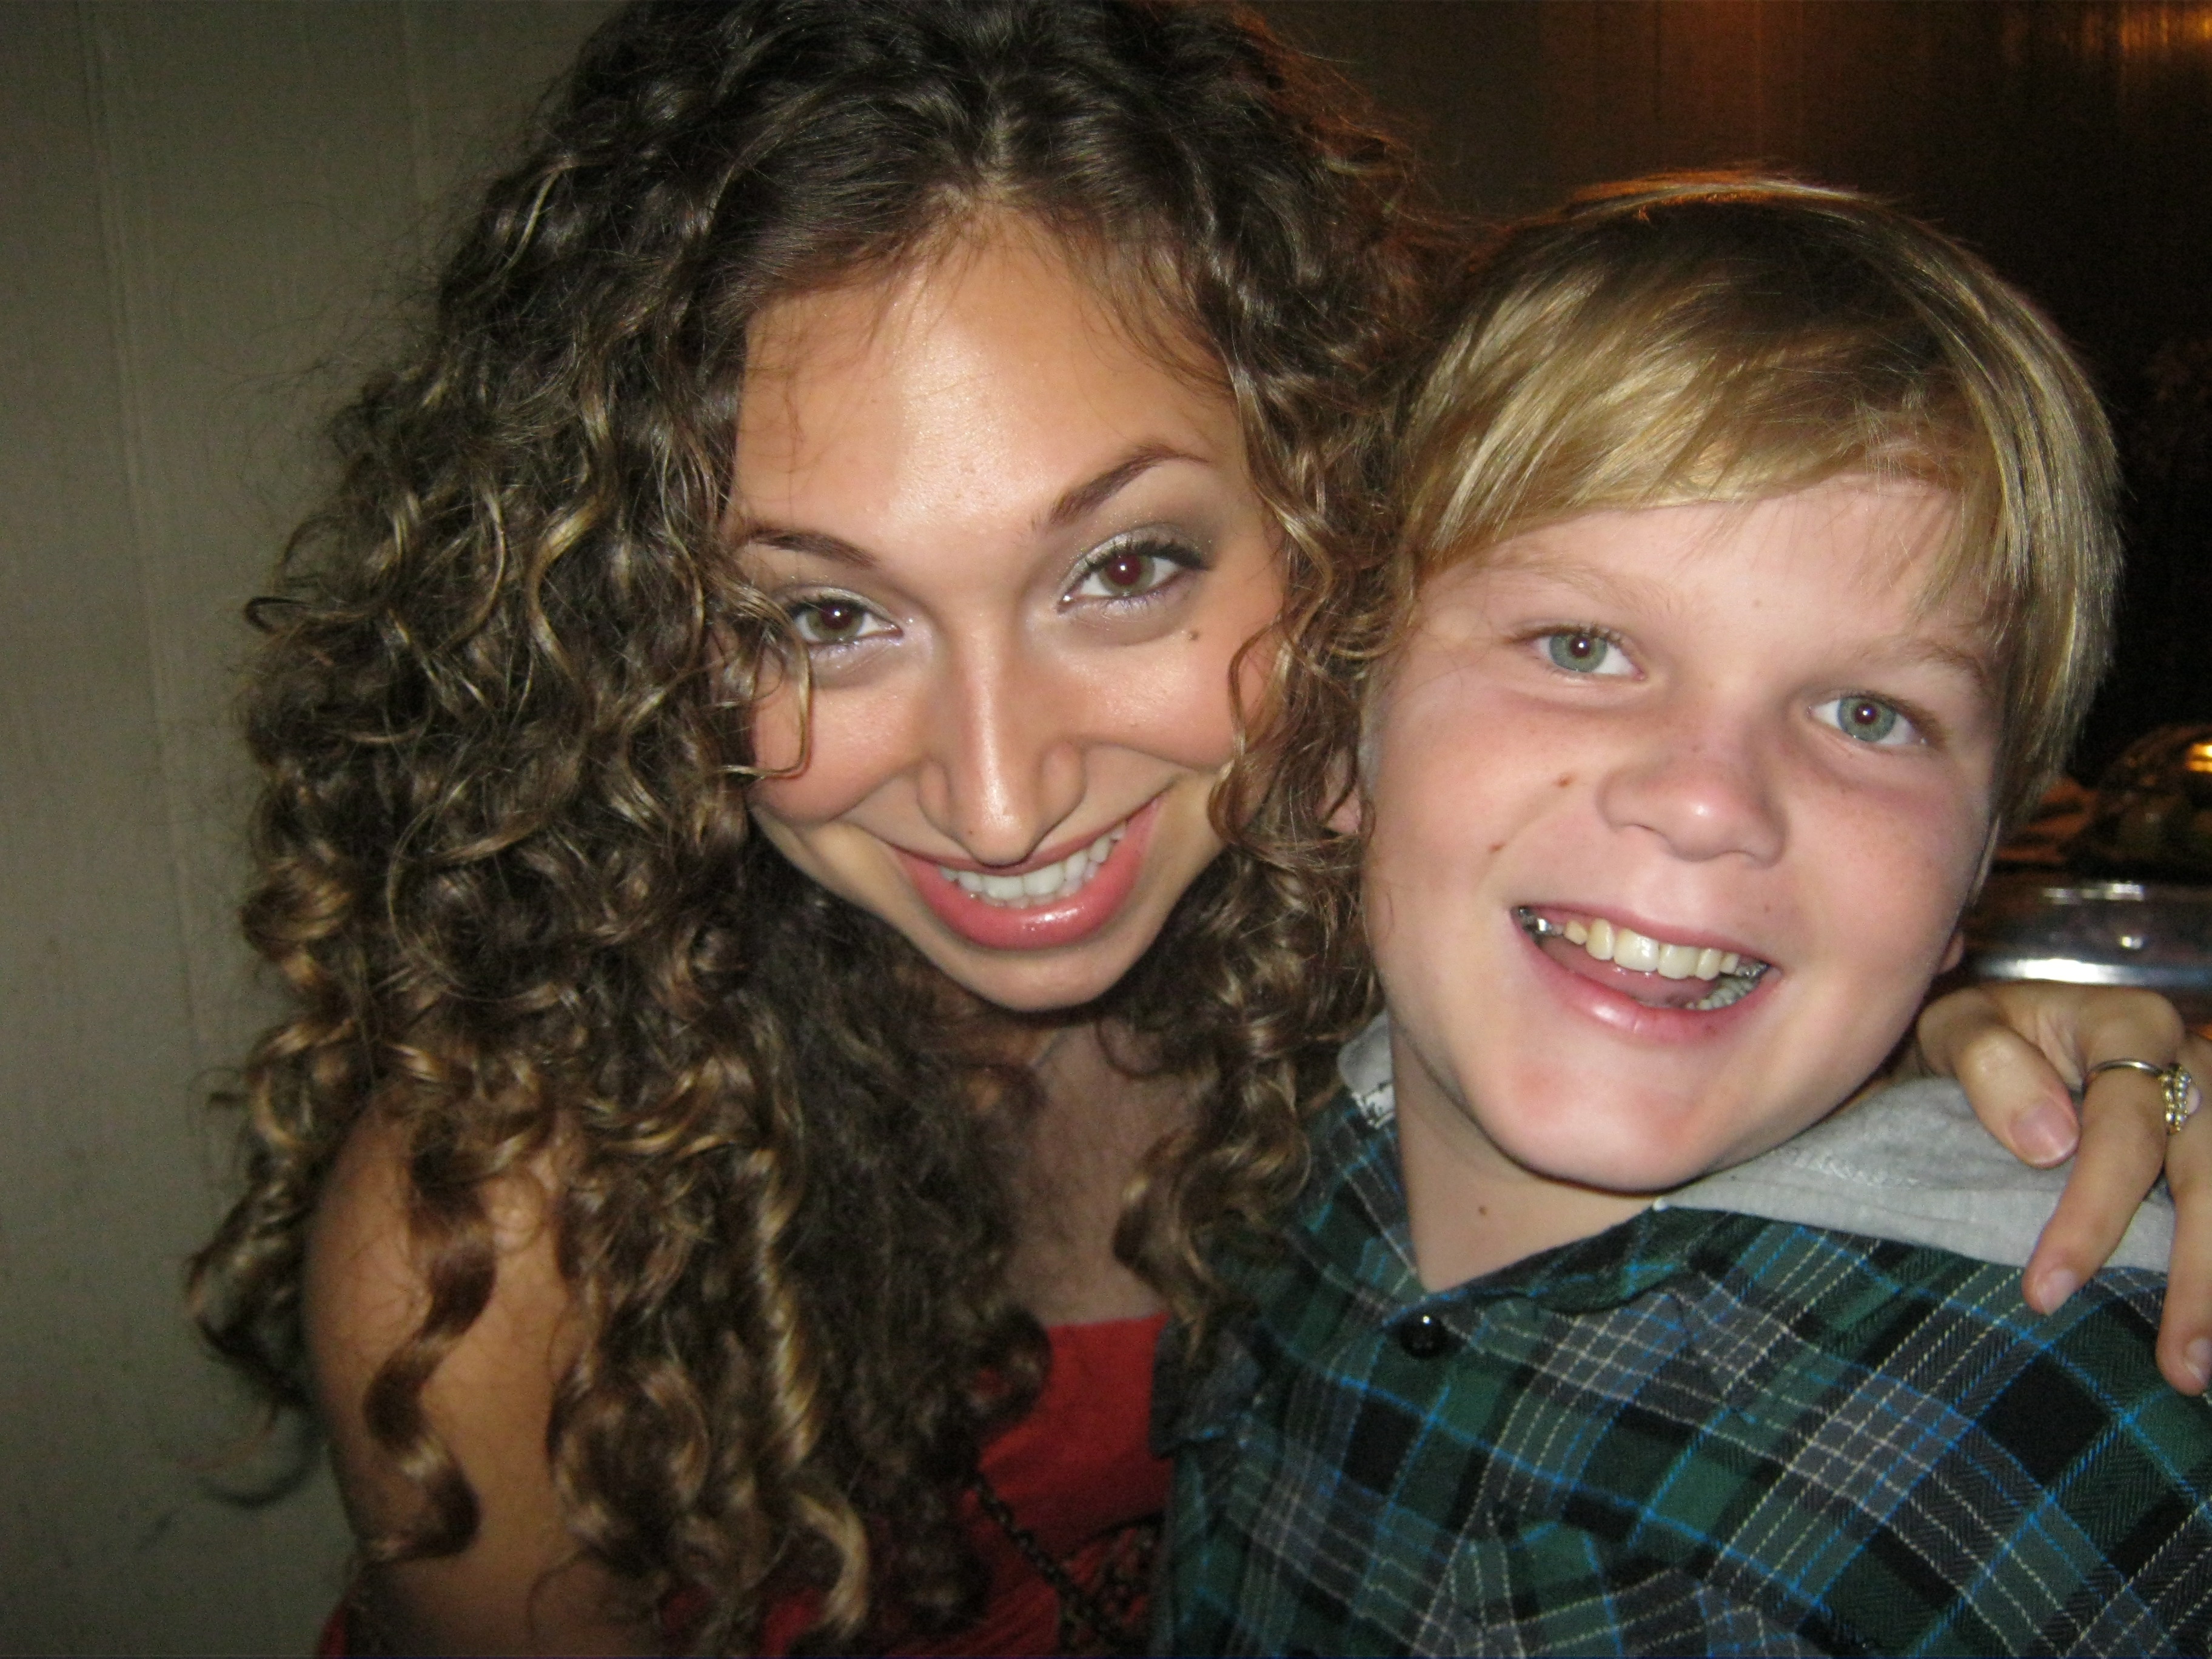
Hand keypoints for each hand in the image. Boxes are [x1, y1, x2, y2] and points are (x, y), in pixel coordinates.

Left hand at [1914, 981, 2211, 1393]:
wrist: (1999, 1037)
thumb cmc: (1976, 1037)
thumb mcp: (1957, 1026)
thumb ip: (1990, 1064)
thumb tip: (2051, 1142)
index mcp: (2129, 1028)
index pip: (2127, 1130)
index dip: (2093, 1214)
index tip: (2047, 1290)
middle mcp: (2192, 1065)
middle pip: (2208, 1176)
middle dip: (2199, 1276)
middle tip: (2177, 1365)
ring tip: (2196, 1370)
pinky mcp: (2207, 1150)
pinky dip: (2210, 1266)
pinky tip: (2207, 1335)